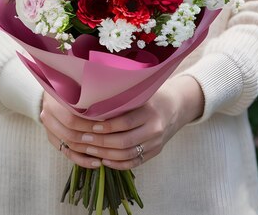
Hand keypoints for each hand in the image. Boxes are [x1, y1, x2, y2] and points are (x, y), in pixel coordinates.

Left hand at [40, 76, 203, 169]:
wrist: (175, 107)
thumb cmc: (150, 97)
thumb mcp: (139, 93)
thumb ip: (120, 98)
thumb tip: (89, 100)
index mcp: (150, 111)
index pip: (124, 122)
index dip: (105, 126)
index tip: (89, 125)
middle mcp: (154, 129)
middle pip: (124, 142)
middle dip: (100, 142)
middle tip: (82, 139)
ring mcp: (156, 143)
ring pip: (127, 155)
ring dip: (105, 155)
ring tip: (88, 150)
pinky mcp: (155, 152)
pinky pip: (134, 163)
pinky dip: (117, 164)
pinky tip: (103, 160)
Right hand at [40, 91, 103, 168]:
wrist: (55, 92)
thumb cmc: (72, 87)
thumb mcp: (78, 88)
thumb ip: (89, 97)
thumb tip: (111, 107)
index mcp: (53, 101)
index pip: (71, 119)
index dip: (89, 124)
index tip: (107, 126)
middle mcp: (47, 115)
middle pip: (69, 134)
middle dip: (91, 139)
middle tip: (109, 142)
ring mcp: (48, 128)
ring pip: (69, 145)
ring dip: (88, 151)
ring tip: (106, 154)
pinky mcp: (52, 139)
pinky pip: (67, 153)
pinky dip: (82, 160)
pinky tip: (96, 163)